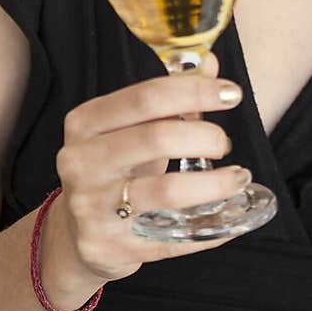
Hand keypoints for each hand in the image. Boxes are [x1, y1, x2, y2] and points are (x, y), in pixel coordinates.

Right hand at [46, 52, 247, 285]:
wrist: (75, 235)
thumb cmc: (113, 170)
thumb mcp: (130, 129)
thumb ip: (169, 96)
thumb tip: (210, 63)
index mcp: (85, 123)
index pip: (145, 96)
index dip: (194, 91)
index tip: (232, 93)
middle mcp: (81, 163)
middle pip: (157, 138)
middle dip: (205, 136)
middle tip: (224, 142)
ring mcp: (92, 208)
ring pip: (167, 191)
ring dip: (214, 184)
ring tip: (236, 178)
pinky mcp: (109, 247)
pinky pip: (173, 238)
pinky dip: (210, 229)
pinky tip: (228, 218)